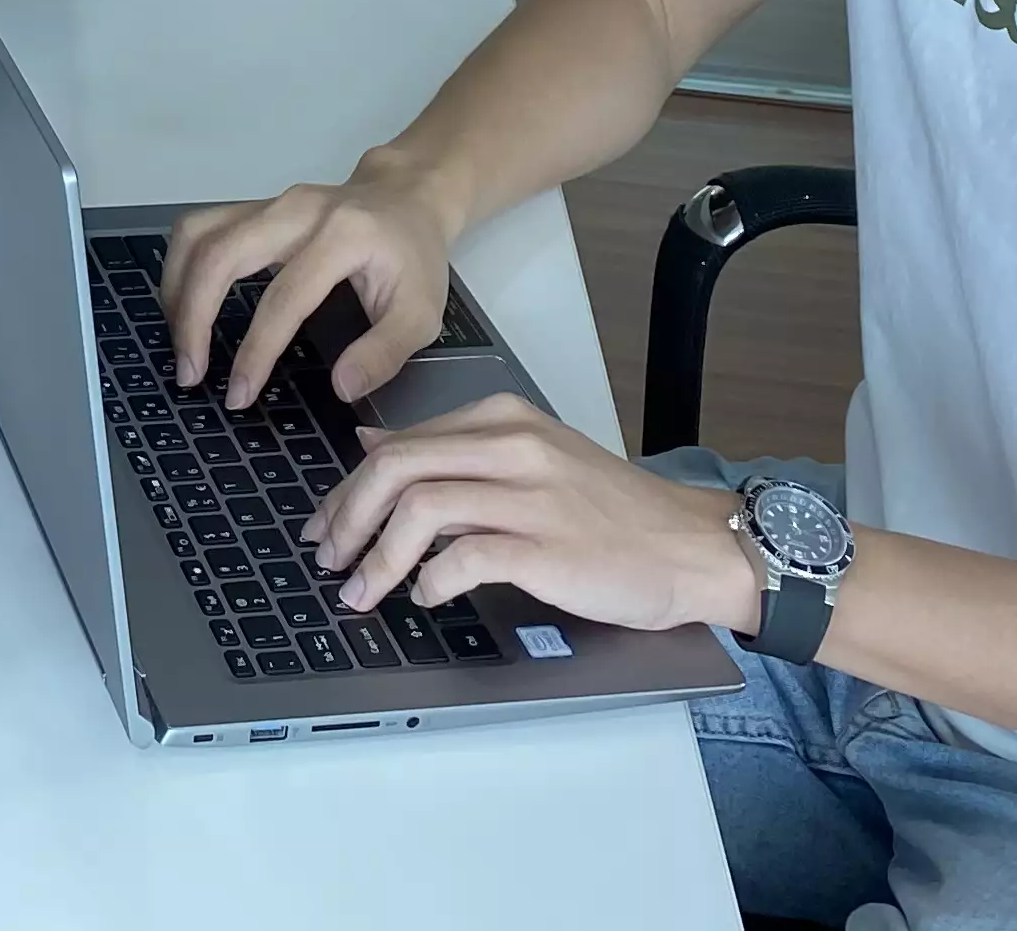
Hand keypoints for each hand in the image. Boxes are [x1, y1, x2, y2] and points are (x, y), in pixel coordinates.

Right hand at [160, 158, 459, 408]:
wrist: (407, 197)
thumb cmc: (414, 259)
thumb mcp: (421, 313)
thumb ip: (385, 353)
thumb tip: (340, 388)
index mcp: (342, 236)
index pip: (284, 298)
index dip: (256, 351)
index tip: (239, 394)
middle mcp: (296, 210)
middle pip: (221, 254)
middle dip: (193, 316)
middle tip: (189, 372)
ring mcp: (268, 202)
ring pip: (197, 234)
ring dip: (176, 290)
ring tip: (179, 342)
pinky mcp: (252, 206)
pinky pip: (198, 229)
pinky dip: (180, 268)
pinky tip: (183, 306)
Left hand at [303, 394, 762, 635]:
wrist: (690, 545)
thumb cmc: (611, 511)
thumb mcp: (530, 458)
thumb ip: (454, 452)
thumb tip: (371, 446)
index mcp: (501, 419)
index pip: (399, 443)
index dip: (349, 489)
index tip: (326, 524)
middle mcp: (512, 447)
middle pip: (397, 468)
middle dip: (348, 517)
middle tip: (328, 558)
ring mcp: (531, 495)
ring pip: (421, 509)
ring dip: (378, 557)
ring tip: (361, 592)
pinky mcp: (548, 547)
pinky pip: (466, 558)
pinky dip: (431, 579)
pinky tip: (424, 596)